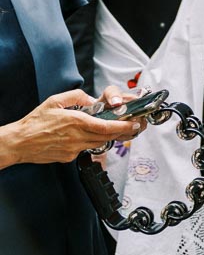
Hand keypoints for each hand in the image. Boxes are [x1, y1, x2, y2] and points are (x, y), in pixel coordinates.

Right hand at [0, 89, 144, 167]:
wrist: (18, 143)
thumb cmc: (35, 122)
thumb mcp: (55, 101)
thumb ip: (77, 96)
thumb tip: (91, 98)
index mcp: (76, 122)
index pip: (106, 127)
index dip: (124, 126)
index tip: (134, 124)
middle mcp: (77, 137)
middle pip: (107, 137)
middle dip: (122, 132)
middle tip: (133, 126)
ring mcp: (73, 149)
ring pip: (98, 144)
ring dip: (109, 137)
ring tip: (117, 130)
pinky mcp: (68, 157)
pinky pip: (85, 149)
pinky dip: (91, 142)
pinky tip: (88, 136)